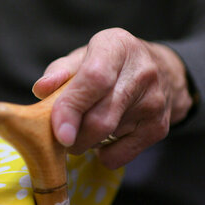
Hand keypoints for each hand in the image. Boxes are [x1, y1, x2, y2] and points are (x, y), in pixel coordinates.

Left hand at [32, 28, 192, 168]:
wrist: (164, 72)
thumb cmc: (110, 64)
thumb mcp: (84, 56)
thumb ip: (60, 71)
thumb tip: (41, 89)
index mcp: (117, 47)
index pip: (94, 79)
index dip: (72, 107)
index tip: (58, 132)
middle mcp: (141, 73)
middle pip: (100, 119)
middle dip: (72, 136)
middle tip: (60, 135)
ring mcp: (153, 103)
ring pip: (105, 139)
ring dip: (85, 141)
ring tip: (86, 124)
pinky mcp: (159, 128)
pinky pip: (118, 157)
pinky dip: (102, 154)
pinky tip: (106, 135)